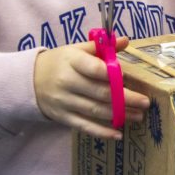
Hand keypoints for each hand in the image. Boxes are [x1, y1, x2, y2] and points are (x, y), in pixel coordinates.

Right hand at [33, 38, 149, 139]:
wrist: (29, 80)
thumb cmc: (60, 62)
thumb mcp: (75, 50)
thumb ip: (100, 47)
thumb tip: (125, 40)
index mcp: (72, 61)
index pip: (96, 69)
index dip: (115, 75)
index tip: (131, 80)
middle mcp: (68, 82)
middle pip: (101, 93)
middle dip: (126, 99)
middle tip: (145, 102)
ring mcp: (64, 102)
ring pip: (96, 111)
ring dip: (120, 115)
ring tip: (139, 116)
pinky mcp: (63, 117)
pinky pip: (85, 126)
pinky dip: (102, 132)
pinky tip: (118, 134)